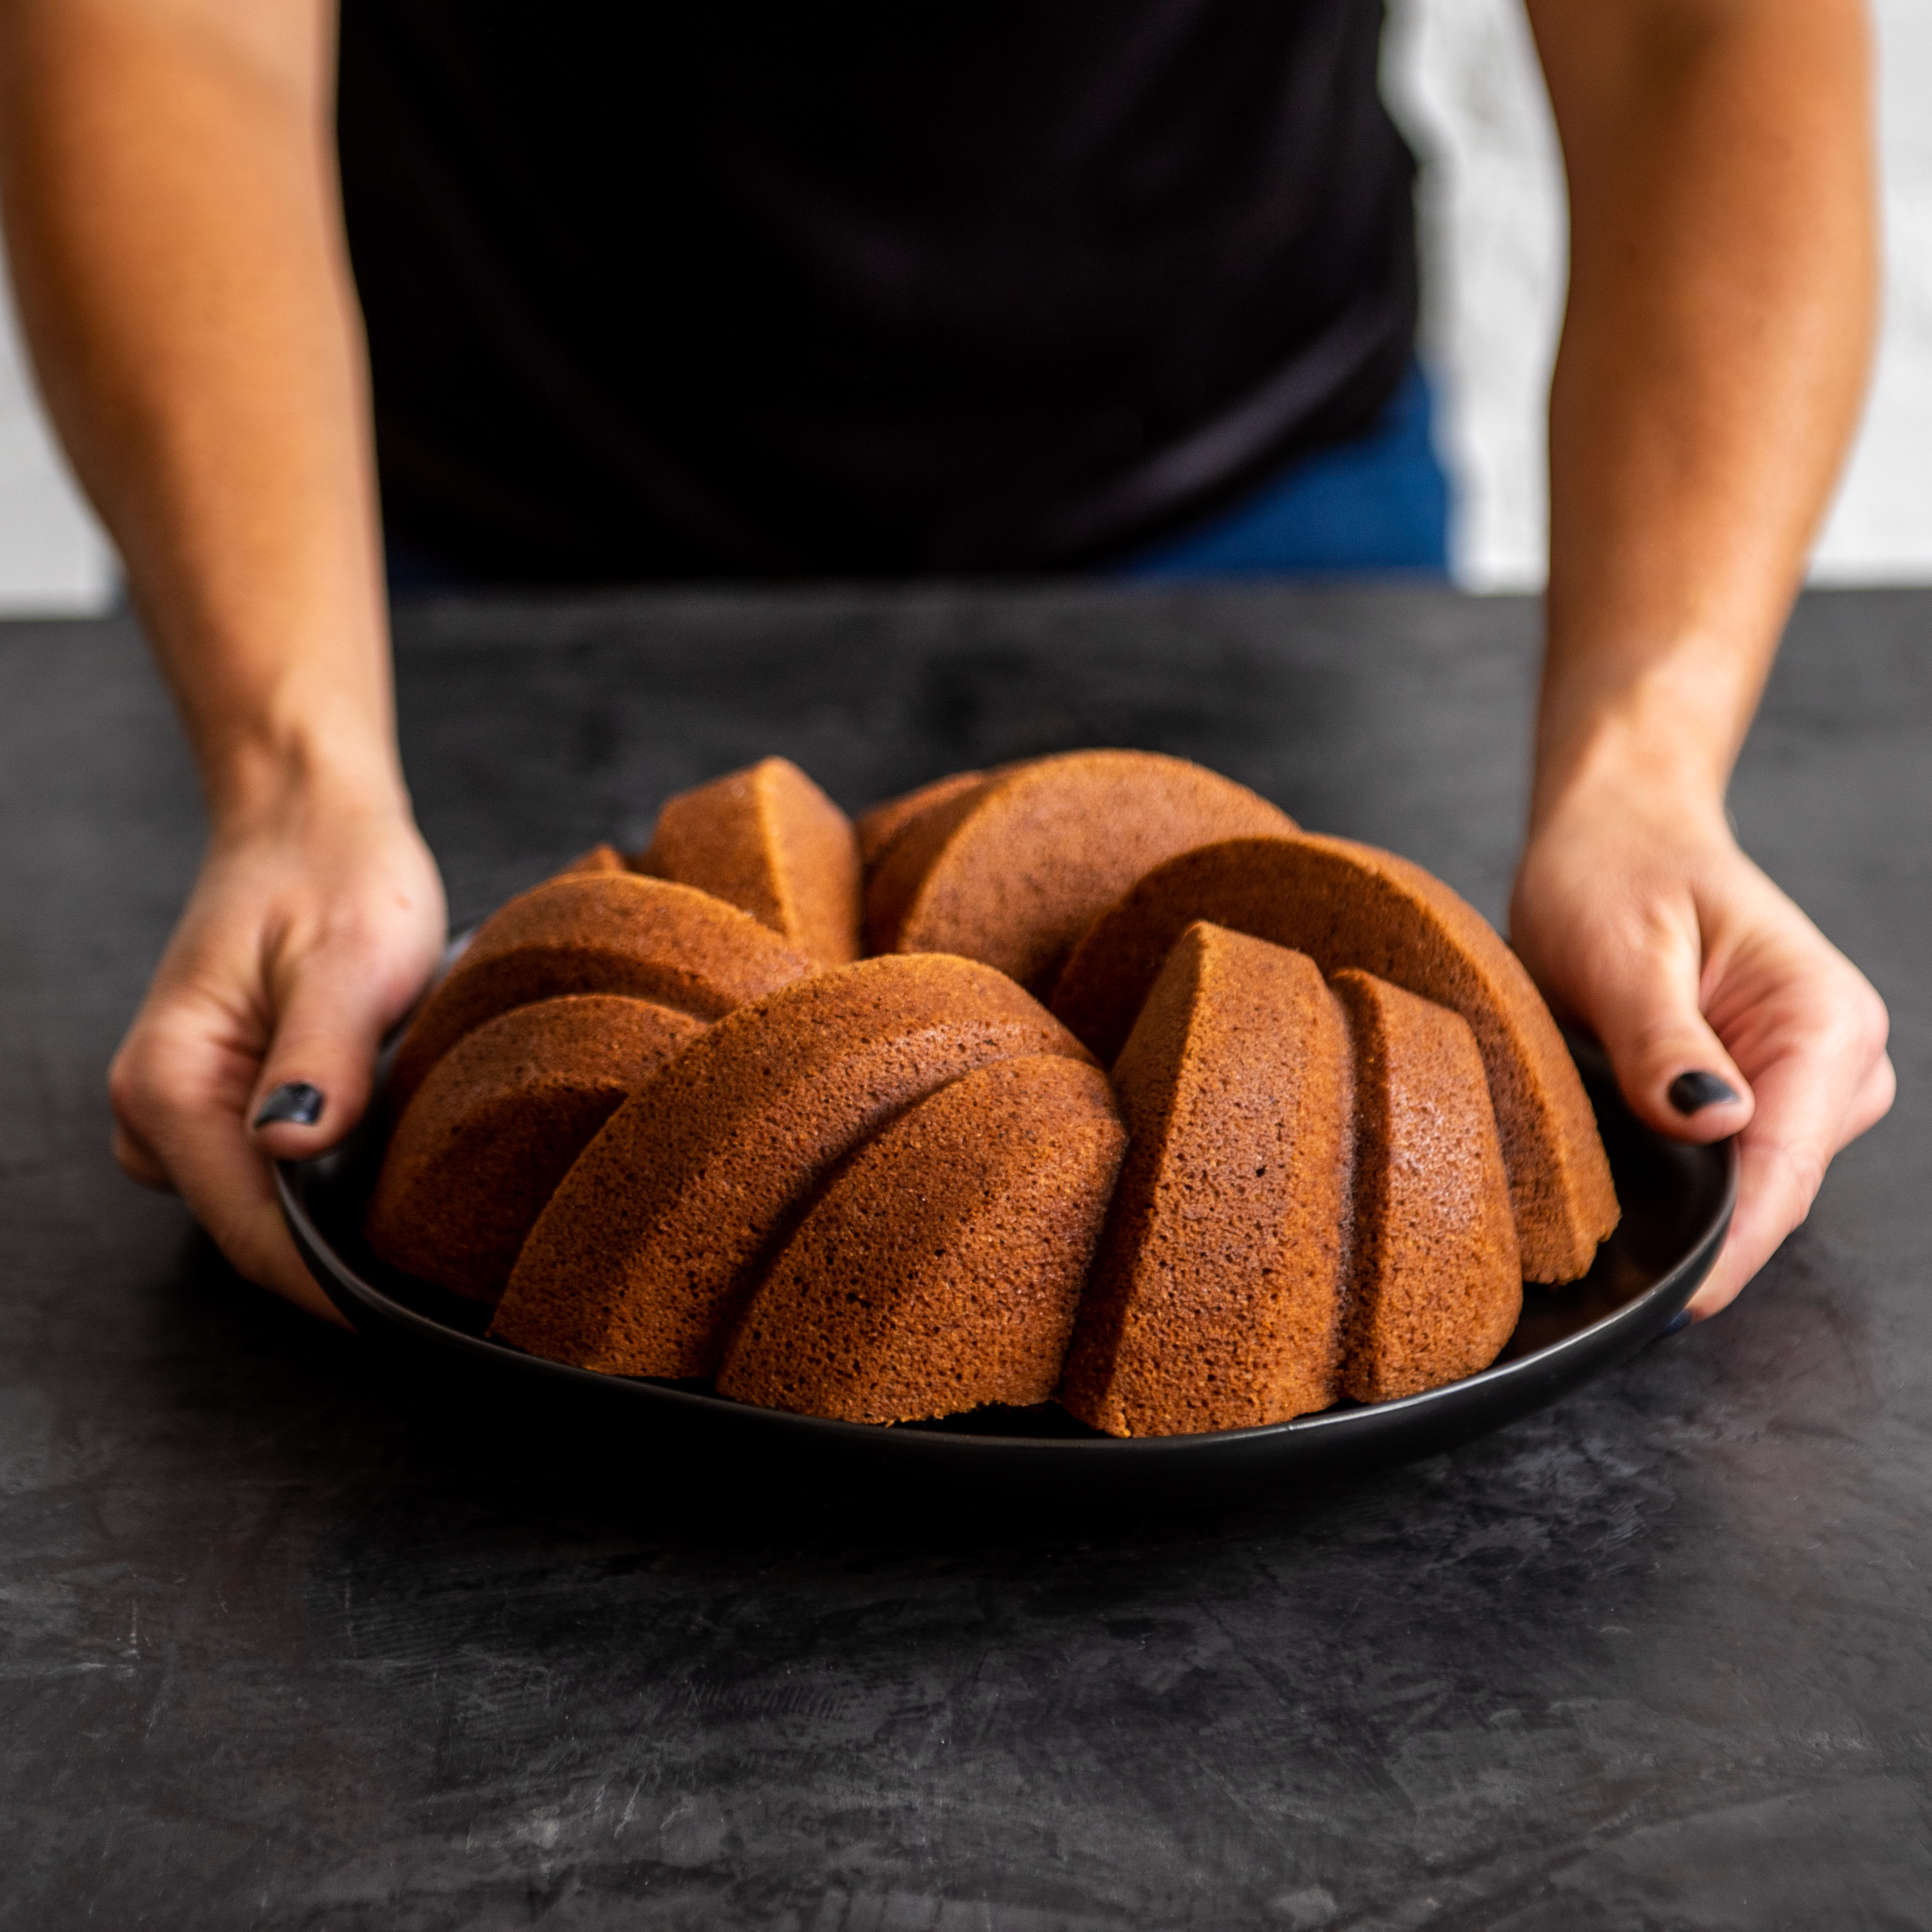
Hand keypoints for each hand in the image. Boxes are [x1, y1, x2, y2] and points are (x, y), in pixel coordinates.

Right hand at [109, 774, 445, 1324]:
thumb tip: (293, 1148)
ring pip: (264, 1214)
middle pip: (254, 1236)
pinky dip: (328, 1191)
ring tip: (433, 1244)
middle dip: (340, 1271)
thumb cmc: (334, 875)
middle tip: (448, 1297)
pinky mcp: (227, 1100)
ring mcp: (188, 1109)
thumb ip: (322, 1056)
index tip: (412, 1324)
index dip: (332, 1289)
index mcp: (172, 1083)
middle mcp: (160, 1108)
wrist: (312, 821)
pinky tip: (393, 1184)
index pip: (252, 1233)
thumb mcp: (348, 958)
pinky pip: (272, 1177)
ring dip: (337, 1232)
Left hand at [1510, 784, 1892, 1318]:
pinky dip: (1684, 1182)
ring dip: (1688, 1208)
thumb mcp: (1621, 950)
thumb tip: (1712, 1119)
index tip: (1677, 1301)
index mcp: (1823, 1022)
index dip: (1730, 1243)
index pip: (1784, 1167)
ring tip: (1607, 1214)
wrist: (1617, 835)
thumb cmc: (1618, 872)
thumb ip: (1662, 1038)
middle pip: (1773, 1192)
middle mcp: (1835, 1061)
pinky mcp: (1762, 1096)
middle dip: (1702, 1233)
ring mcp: (1804, 1086)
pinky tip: (1630, 1185)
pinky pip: (1729, 1166)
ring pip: (1752, 1188)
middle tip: (1609, 1272)